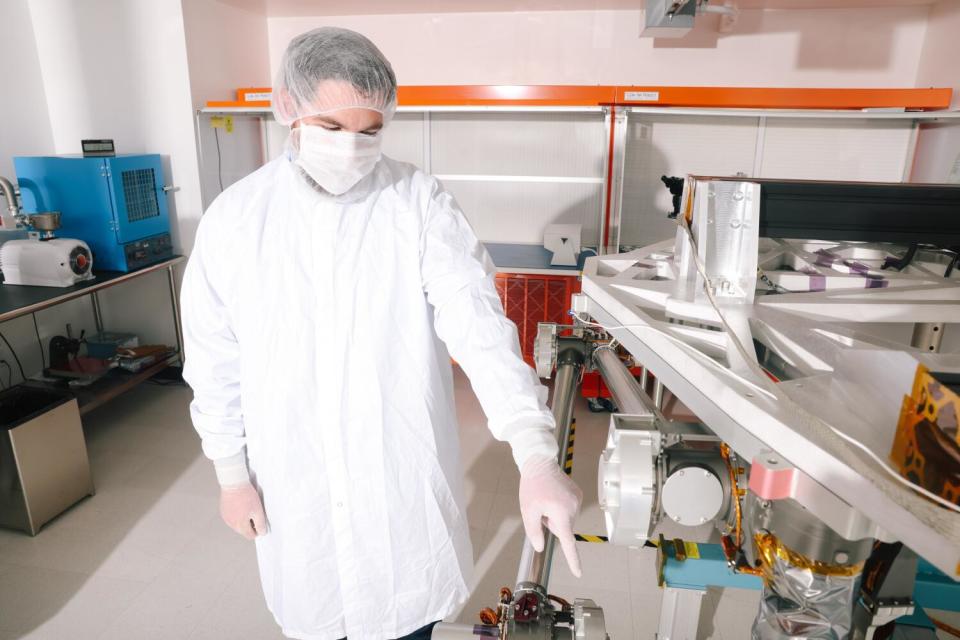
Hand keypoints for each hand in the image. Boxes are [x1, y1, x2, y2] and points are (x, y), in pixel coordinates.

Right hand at [220, 482, 266, 539]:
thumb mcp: (258, 510)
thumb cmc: (246, 495)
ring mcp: (226, 518)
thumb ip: (260, 524)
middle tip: (254, 512)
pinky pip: (231, 517)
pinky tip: (240, 505)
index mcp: (240, 525)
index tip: (260, 522)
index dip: (257, 530)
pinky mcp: (223, 511)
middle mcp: (231, 524)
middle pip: (243, 531)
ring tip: (247, 507)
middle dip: (250, 524)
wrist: (234, 483)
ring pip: (237, 524)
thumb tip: (262, 533)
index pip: (250, 536)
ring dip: (243, 520)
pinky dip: (236, 514)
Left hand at [518, 456, 582, 577]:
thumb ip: (534, 531)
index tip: (578, 572)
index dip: (573, 560)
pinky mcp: (578, 494)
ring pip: (566, 519)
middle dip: (552, 524)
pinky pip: (570, 509)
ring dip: (556, 515)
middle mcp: (573, 507)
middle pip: (563, 529)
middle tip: (541, 508)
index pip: (567, 542)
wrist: (540, 462)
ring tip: (547, 499)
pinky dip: (561, 507)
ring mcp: (578, 500)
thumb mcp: (528, 510)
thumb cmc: (532, 486)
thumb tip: (541, 546)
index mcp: (561, 513)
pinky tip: (553, 495)